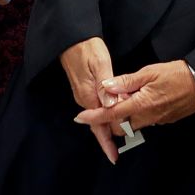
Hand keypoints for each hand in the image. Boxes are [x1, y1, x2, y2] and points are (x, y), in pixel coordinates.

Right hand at [60, 37, 121, 162]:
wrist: (71, 37)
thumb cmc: (87, 48)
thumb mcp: (100, 63)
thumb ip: (106, 86)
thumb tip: (112, 106)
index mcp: (88, 95)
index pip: (98, 125)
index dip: (106, 142)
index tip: (113, 156)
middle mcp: (84, 98)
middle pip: (98, 124)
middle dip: (110, 137)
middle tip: (123, 147)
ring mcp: (84, 94)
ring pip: (99, 116)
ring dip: (110, 126)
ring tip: (123, 135)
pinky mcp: (86, 88)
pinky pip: (97, 107)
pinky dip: (107, 114)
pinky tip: (116, 114)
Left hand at [76, 59, 194, 134]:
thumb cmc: (176, 74)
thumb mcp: (149, 72)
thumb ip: (126, 81)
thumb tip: (106, 86)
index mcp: (140, 105)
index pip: (111, 115)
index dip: (94, 117)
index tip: (80, 118)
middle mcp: (146, 118)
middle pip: (119, 126)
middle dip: (109, 118)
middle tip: (108, 102)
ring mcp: (156, 121)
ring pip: (131, 125)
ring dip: (123, 117)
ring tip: (125, 98)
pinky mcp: (163, 121)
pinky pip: (144, 122)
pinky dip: (136, 115)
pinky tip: (141, 100)